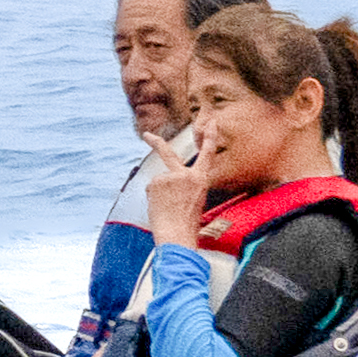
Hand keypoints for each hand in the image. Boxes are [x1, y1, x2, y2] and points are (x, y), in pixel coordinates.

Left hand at [131, 122, 213, 249]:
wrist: (177, 233)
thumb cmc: (187, 223)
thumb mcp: (192, 200)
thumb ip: (182, 187)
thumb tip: (165, 183)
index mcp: (201, 180)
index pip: (207, 155)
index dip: (210, 137)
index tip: (211, 123)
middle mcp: (186, 174)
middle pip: (167, 153)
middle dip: (155, 142)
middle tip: (146, 135)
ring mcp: (170, 176)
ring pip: (158, 182)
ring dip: (159, 194)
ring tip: (167, 208)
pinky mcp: (157, 181)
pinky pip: (151, 189)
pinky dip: (153, 198)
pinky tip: (160, 207)